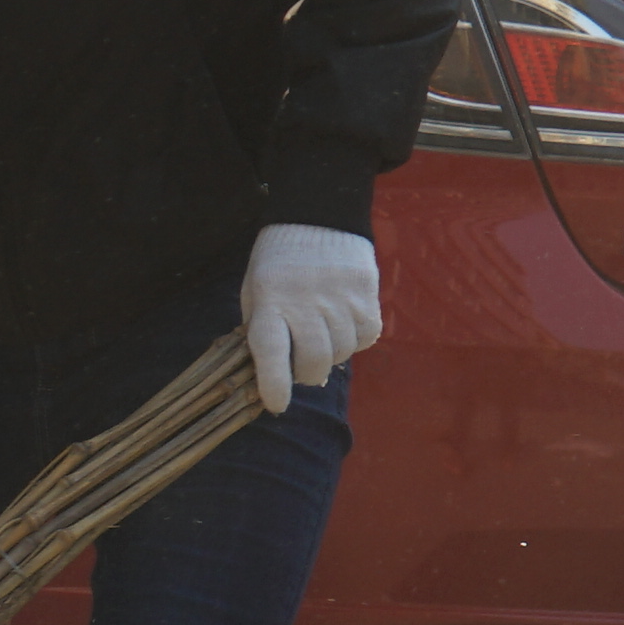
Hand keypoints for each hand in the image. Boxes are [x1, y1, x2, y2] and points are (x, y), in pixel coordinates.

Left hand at [240, 222, 382, 408]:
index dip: (273, 383)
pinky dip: (356, 342)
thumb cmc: (278, 264)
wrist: (316, 219)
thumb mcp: (256, 292)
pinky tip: (344, 326)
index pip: (269, 350)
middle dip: (306, 374)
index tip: (276, 406)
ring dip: (331, 357)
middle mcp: (304, 301)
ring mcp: (339, 298)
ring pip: (341, 353)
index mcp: (269, 300)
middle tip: (301, 369)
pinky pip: (366, 338)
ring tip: (321, 339)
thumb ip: (266, 330)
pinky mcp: (366, 294)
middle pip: (313, 359)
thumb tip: (289, 377)